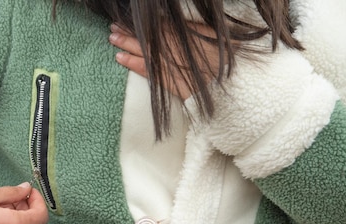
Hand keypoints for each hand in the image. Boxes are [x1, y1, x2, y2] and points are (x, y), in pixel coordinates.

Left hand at [108, 23, 224, 99]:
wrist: (233, 84)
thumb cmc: (225, 59)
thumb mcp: (213, 36)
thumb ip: (194, 28)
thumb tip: (176, 21)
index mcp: (184, 35)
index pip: (158, 25)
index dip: (141, 23)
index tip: (127, 17)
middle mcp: (175, 47)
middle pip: (147, 37)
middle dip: (129, 31)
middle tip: (113, 26)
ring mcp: (171, 63)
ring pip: (143, 51)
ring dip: (126, 43)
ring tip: (111, 37)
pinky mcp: (169, 80)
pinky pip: (147, 70)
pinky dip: (132, 63)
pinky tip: (119, 58)